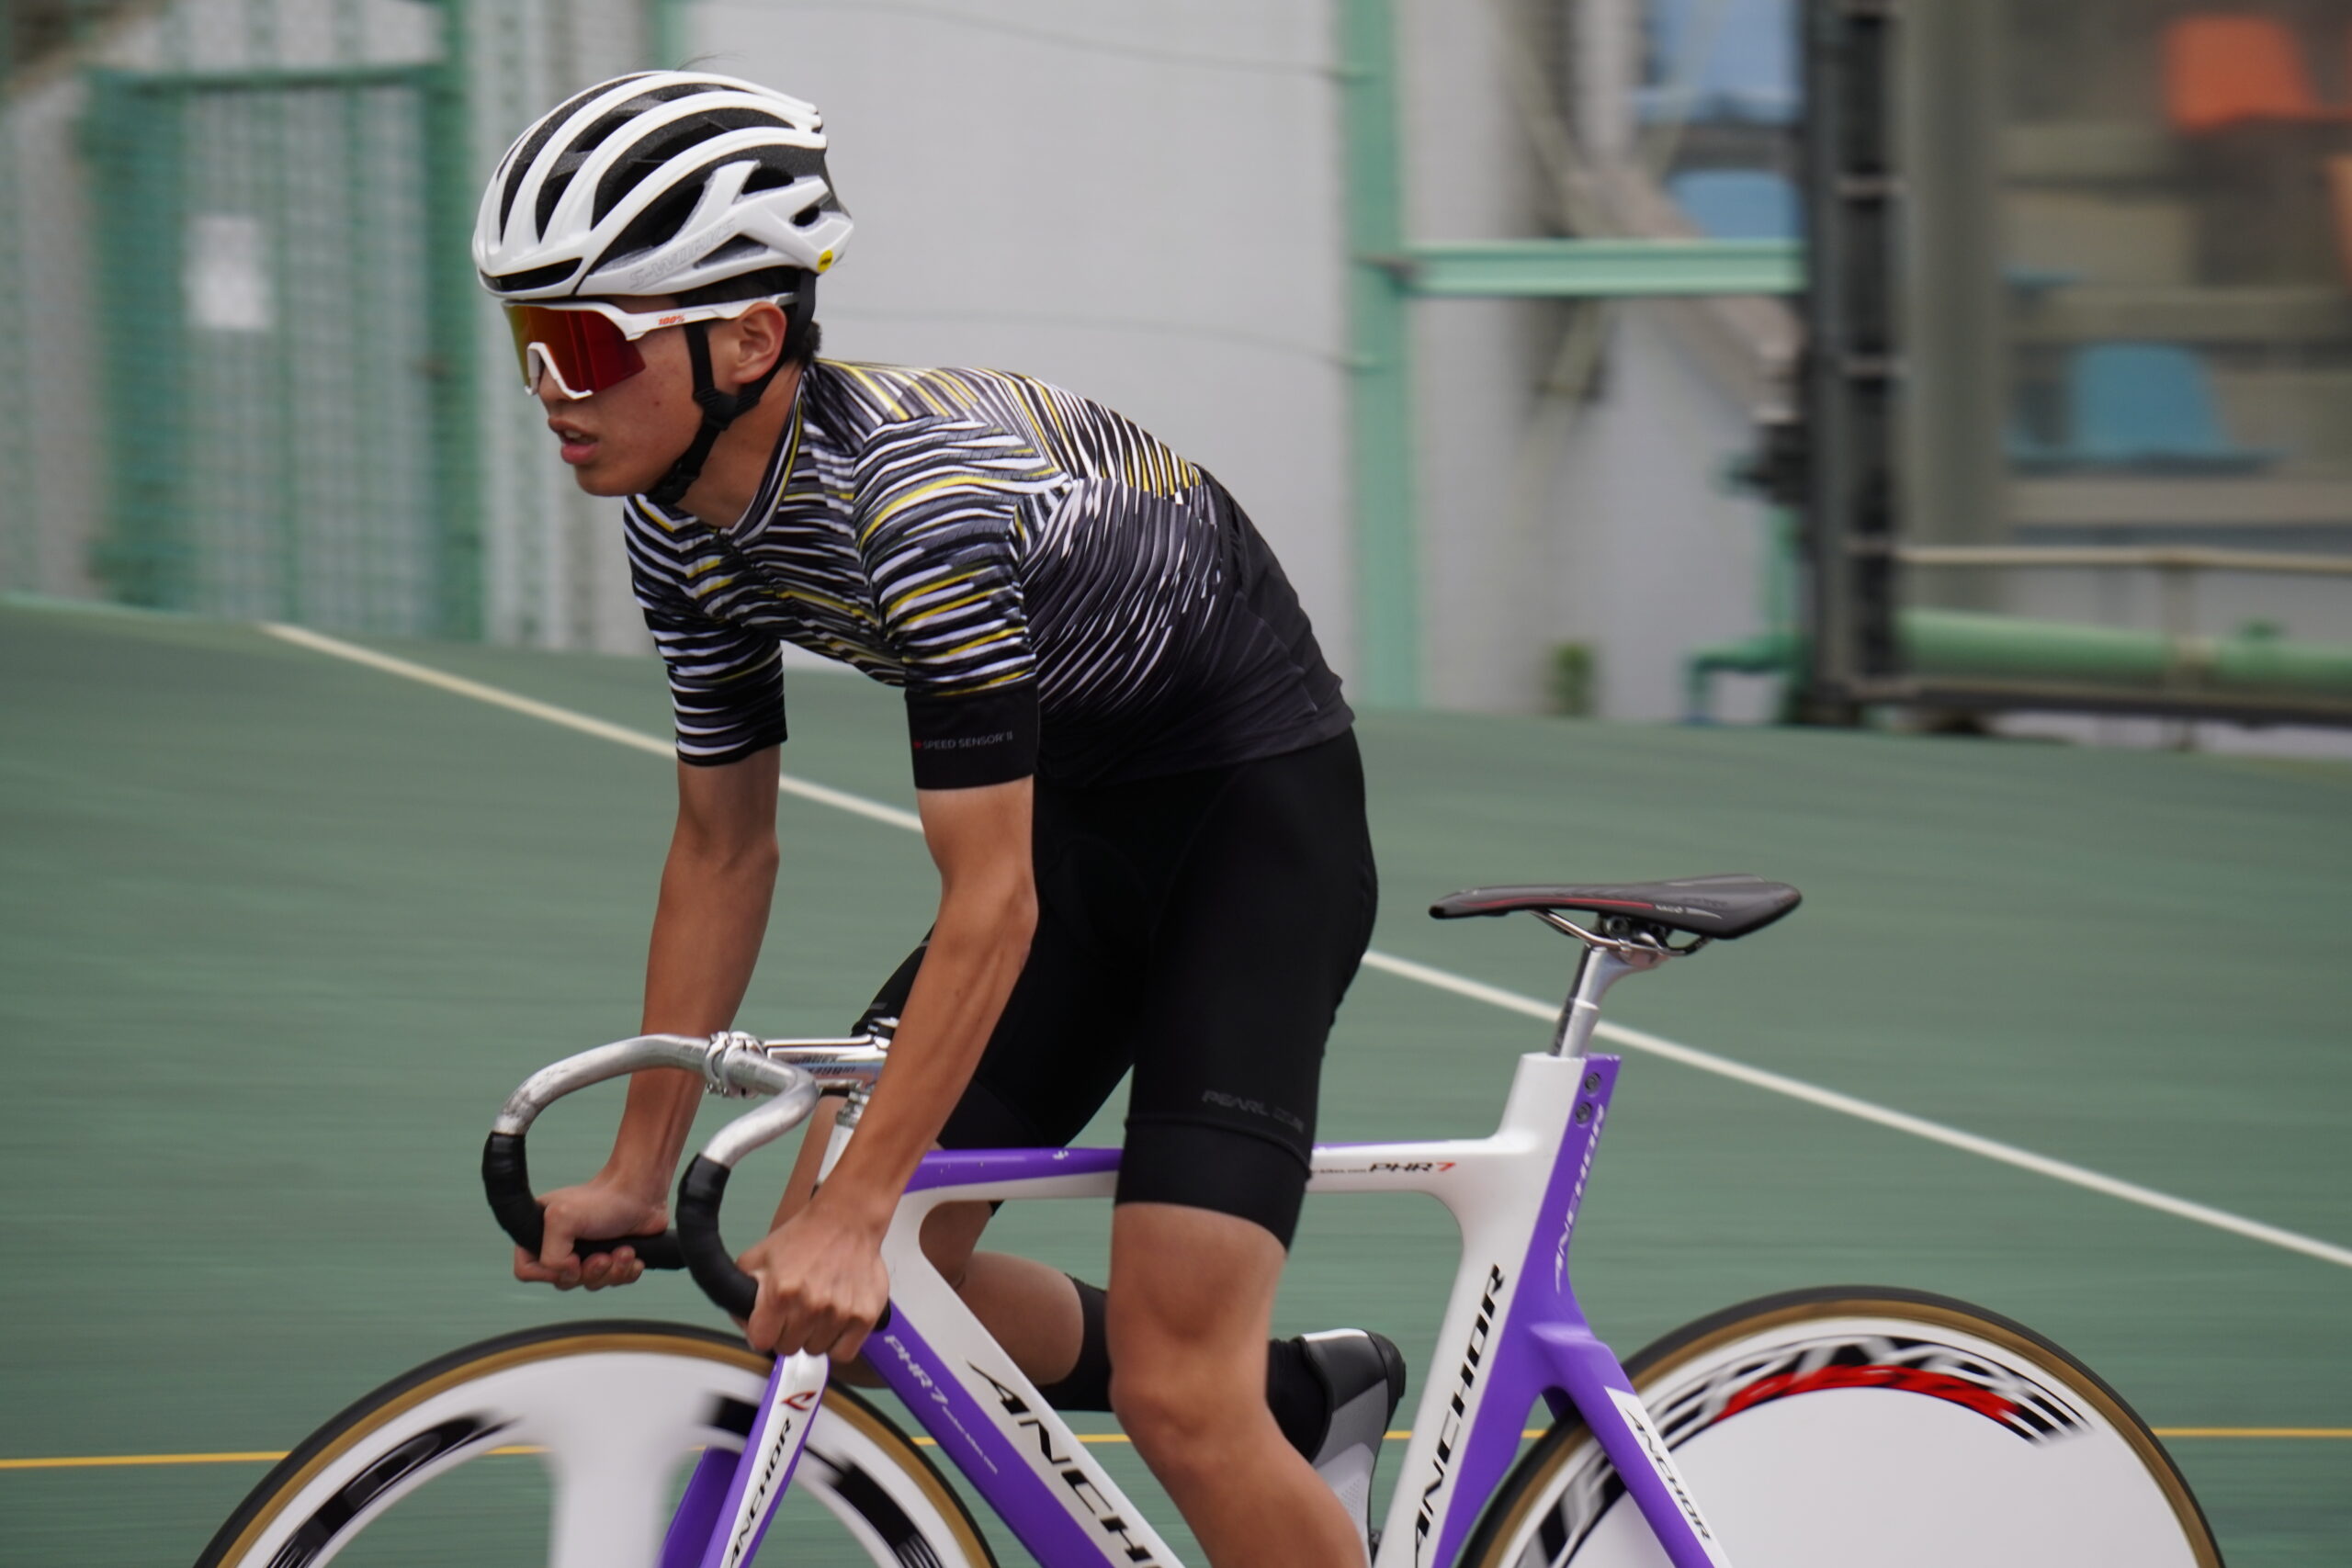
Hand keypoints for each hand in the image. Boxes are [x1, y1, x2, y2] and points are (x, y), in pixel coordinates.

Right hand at [513, 1175, 667, 1290]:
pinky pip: (614, 1282)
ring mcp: (586, 1254)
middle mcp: (561, 1246)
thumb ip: (551, 1256)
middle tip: (604, 1255)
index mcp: (540, 1233)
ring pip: (591, 1284)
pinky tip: (633, 1255)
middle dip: (589, 1272)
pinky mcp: (611, 1258)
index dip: (549, 1273)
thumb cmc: (603, 1200)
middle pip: (563, 1283)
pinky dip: (626, 1272)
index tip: (572, 1259)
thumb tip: (568, 1275)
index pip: (527, 1270)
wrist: (640, 1193)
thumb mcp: (562, 1219)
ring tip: (625, 1250)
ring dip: (612, 1270)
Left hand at [740, 1199, 890, 1361]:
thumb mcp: (758, 1257)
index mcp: (780, 1293)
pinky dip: (838, 1342)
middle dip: (788, 1332)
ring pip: (815, 1351)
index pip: (761, 1342)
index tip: (769, 1323)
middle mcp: (811, 1306)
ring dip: (814, 1335)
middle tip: (796, 1310)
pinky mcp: (864, 1316)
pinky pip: (843, 1353)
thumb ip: (741, 1291)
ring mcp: (840, 1313)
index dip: (762, 1332)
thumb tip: (743, 1322)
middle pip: (788, 1348)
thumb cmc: (803, 1238)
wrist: (846, 1220)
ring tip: (818, 1309)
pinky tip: (835, 1321)